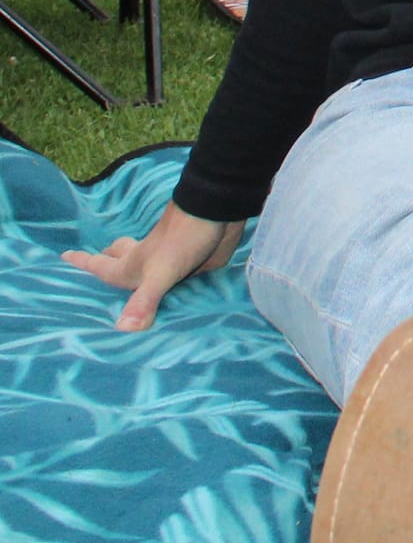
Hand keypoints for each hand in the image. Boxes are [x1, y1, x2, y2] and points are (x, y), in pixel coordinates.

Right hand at [62, 202, 244, 329]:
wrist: (219, 213)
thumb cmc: (183, 237)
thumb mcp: (161, 270)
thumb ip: (144, 299)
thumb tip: (123, 330)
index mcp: (132, 265)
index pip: (99, 265)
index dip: (81, 262)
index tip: (62, 256)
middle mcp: (147, 265)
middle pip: (120, 262)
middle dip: (106, 263)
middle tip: (94, 268)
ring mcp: (169, 266)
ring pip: (146, 273)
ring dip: (137, 280)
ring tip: (127, 296)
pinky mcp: (191, 269)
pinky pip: (172, 284)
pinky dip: (167, 291)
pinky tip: (171, 304)